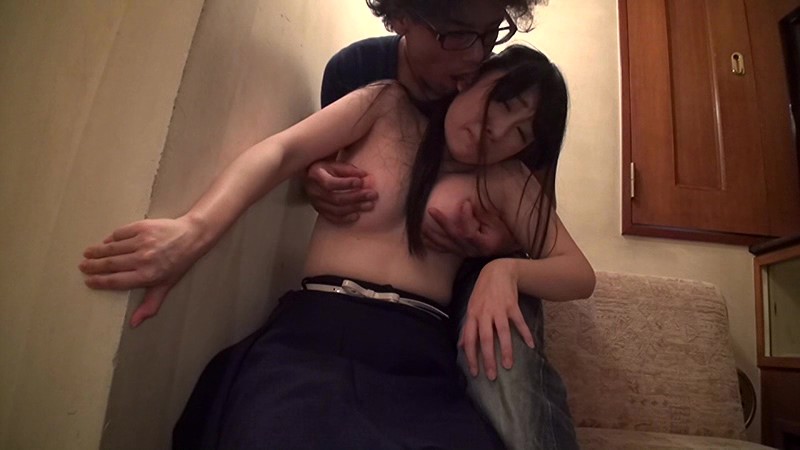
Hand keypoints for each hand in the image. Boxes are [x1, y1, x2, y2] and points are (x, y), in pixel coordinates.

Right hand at [79, 216, 203, 326]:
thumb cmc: (178, 263)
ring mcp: (142, 241)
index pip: (116, 281)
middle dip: (93, 266)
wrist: (191, 236)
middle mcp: (143, 259)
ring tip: (87, 254)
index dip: (99, 282)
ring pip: (112, 248)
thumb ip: (150, 304)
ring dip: (97, 251)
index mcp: (147, 275)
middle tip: (82, 266)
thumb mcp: (166, 286)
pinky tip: (105, 242)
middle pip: (110, 264)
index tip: (88, 281)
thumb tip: (134, 324)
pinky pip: (120, 233)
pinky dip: (110, 238)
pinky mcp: (142, 226)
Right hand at [305, 160, 377, 223]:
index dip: (346, 184)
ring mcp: (316, 202)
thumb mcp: (337, 164)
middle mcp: (313, 190)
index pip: (330, 183)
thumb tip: (364, 176)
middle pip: (335, 198)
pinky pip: (333, 218)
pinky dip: (346, 218)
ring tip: (369, 204)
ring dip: (355, 208)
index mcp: (316, 174)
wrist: (317, 175)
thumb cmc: (329, 167)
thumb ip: (350, 170)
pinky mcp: (320, 210)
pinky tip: (357, 215)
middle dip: (356, 197)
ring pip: (336, 210)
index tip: (360, 182)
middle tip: (372, 194)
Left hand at [424, 200, 518, 256]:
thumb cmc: (505, 226)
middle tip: (431, 210)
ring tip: (421, 224)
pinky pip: (445, 249)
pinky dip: (434, 243)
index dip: (464, 219)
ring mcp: (468, 253)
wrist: (511, 240)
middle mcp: (475, 252)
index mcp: (486, 244)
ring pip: (447, 246)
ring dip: (433, 234)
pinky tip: (424, 238)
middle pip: (455, 239)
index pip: (469, 233)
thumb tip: (465, 205)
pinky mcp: (462, 252)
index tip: (466, 203)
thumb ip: (481, 213)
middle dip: (442, 223)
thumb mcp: (497, 219)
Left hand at [459, 259, 534, 379]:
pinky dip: (525, 333)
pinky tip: (530, 345)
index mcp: (472, 315)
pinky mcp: (512, 305)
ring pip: (502, 332)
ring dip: (506, 350)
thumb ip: (467, 327)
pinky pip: (519, 322)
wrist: (497, 271)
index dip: (471, 357)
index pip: (469, 339)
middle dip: (488, 359)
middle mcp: (484, 313)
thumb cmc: (483, 292)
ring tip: (509, 365)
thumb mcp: (471, 308)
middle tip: (491, 376)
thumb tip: (460, 345)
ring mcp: (498, 309)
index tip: (474, 372)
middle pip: (485, 339)